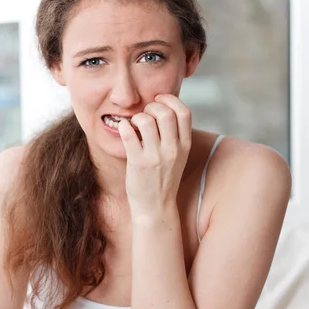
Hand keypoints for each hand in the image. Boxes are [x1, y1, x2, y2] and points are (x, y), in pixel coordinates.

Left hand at [117, 94, 191, 220]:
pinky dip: (124, 126)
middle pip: (166, 113)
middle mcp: (172, 150)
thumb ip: (174, 136)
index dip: (171, 100)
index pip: (184, 112)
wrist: (156, 207)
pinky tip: (124, 129)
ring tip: (135, 124)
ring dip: (137, 116)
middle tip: (145, 113)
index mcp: (184, 146)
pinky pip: (129, 134)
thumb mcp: (178, 157)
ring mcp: (155, 156)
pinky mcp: (138, 163)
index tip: (159, 100)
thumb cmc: (163, 179)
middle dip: (152, 106)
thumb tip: (163, 109)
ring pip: (147, 121)